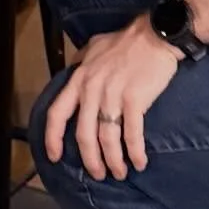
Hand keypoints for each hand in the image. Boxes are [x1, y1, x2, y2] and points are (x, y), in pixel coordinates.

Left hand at [42, 15, 179, 178]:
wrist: (155, 35)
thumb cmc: (125, 42)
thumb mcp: (93, 48)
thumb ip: (80, 64)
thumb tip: (71, 75)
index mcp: (79, 78)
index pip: (57, 113)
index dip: (53, 138)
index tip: (55, 157)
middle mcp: (92, 89)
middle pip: (83, 135)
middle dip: (90, 160)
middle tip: (98, 174)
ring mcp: (113, 95)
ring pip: (107, 138)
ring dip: (113, 161)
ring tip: (120, 172)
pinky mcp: (135, 99)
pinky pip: (132, 134)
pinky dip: (135, 152)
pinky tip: (139, 162)